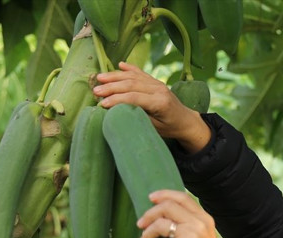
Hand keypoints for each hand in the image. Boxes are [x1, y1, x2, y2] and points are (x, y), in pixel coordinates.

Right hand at [93, 62, 210, 152]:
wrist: (186, 121)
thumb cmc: (170, 128)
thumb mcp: (154, 128)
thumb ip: (138, 116)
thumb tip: (117, 111)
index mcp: (160, 102)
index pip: (134, 98)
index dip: (116, 100)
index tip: (102, 104)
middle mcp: (159, 89)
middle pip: (131, 84)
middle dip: (111, 87)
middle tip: (95, 91)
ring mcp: (158, 83)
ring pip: (134, 76)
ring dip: (115, 76)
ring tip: (100, 78)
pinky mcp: (156, 81)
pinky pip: (140, 73)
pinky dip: (129, 68)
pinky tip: (119, 64)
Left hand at [137, 190, 230, 237]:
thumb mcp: (202, 234)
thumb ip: (188, 222)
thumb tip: (159, 215)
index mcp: (203, 217)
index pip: (182, 197)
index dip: (164, 194)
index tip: (150, 198)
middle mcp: (199, 223)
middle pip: (168, 207)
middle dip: (149, 214)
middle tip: (140, 224)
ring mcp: (192, 235)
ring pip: (160, 224)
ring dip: (147, 233)